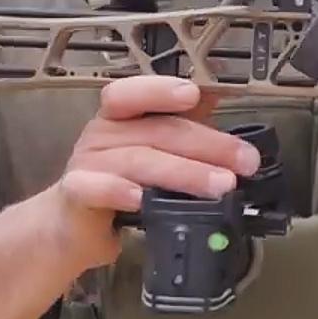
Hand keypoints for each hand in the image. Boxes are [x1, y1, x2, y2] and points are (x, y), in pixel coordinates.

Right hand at [48, 76, 259, 270]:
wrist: (73, 228)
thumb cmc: (117, 183)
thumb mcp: (153, 151)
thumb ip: (184, 125)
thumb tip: (222, 95)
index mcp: (120, 116)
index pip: (136, 92)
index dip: (162, 90)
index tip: (196, 94)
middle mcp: (102, 133)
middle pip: (156, 131)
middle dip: (207, 145)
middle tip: (244, 162)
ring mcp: (86, 163)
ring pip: (138, 160)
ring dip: (184, 172)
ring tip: (219, 186)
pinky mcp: (76, 195)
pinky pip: (95, 187)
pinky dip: (118, 190)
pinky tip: (141, 198)